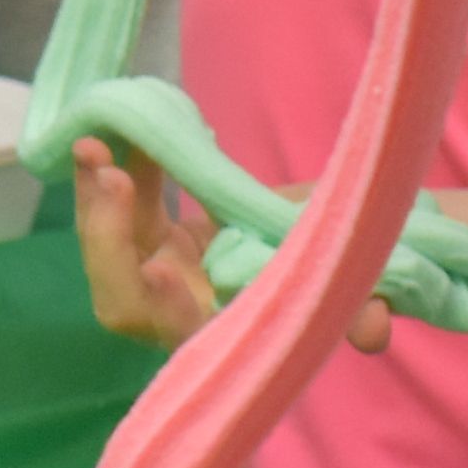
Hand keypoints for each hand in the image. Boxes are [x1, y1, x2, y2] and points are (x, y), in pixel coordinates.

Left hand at [72, 139, 385, 353]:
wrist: (333, 237)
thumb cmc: (347, 270)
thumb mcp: (359, 282)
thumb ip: (364, 310)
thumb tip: (372, 334)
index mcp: (229, 336)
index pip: (185, 337)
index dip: (170, 310)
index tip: (162, 269)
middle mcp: (186, 311)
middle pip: (123, 296)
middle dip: (107, 238)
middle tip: (110, 175)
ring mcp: (167, 272)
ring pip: (112, 245)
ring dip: (96, 196)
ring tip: (94, 142)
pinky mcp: (159, 236)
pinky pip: (125, 205)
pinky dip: (118, 170)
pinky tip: (127, 131)